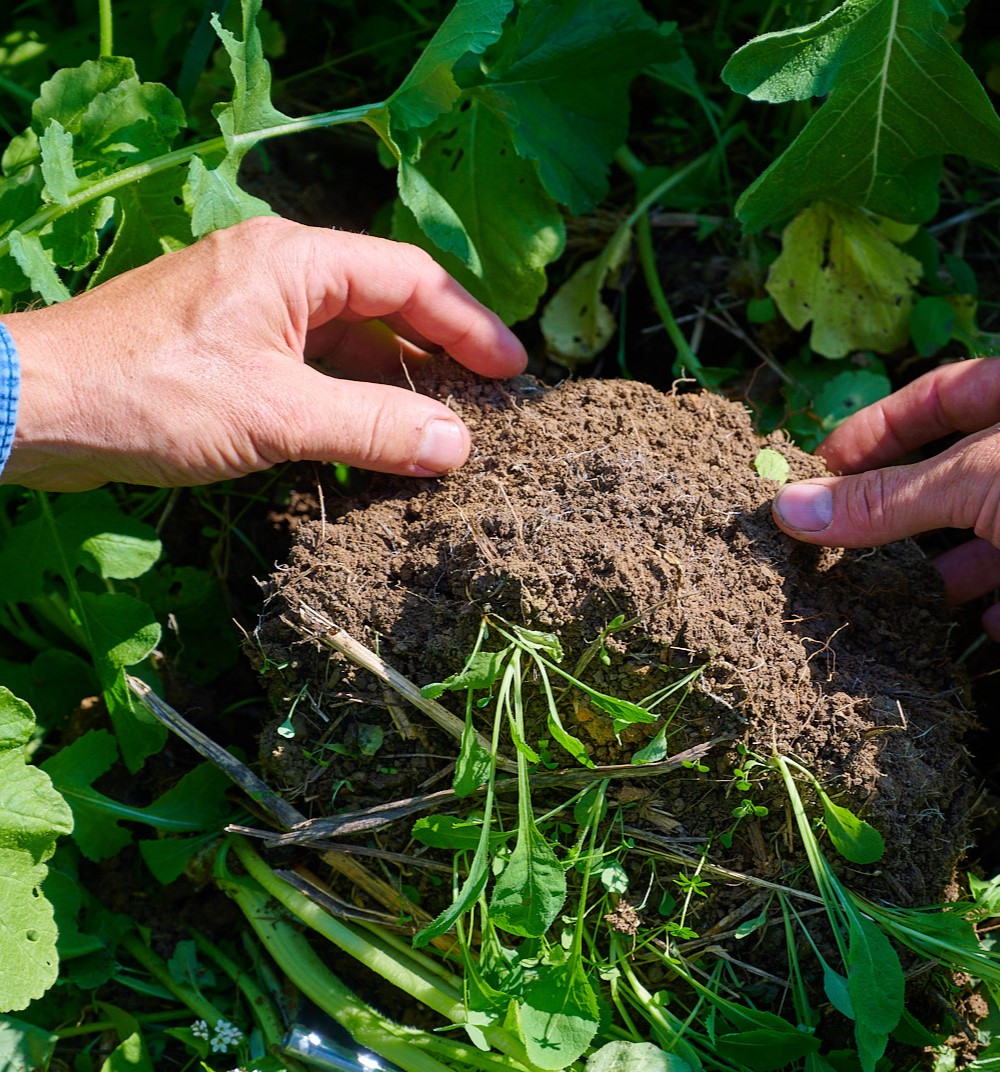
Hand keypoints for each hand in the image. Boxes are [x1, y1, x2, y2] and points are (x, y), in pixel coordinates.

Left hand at [2, 216, 526, 489]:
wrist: (33, 407)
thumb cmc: (151, 394)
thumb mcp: (277, 415)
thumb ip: (374, 428)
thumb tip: (458, 445)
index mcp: (294, 261)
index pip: (409, 280)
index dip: (470, 325)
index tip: (515, 371)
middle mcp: (277, 276)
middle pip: (385, 309)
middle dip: (442, 358)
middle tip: (493, 406)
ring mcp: (252, 315)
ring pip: (350, 346)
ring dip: (398, 388)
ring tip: (448, 434)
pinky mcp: (230, 355)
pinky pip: (313, 372)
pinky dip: (352, 406)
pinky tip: (380, 444)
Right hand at [771, 349, 999, 643]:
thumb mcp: (967, 479)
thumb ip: (883, 501)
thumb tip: (794, 511)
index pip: (944, 397)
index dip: (885, 428)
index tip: (832, 463)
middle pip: (978, 474)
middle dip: (922, 507)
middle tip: (861, 535)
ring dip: (970, 565)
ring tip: (915, 592)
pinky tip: (993, 629)